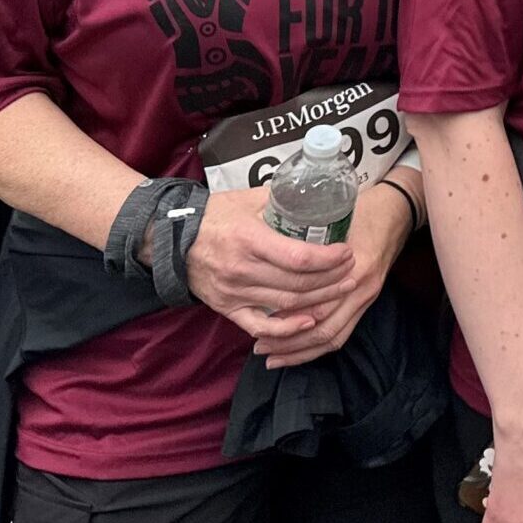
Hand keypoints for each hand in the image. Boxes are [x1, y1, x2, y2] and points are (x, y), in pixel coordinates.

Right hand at [181, 185, 358, 346]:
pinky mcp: (226, 307)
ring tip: (342, 291)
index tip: (347, 252)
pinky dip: (285, 329)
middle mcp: (242, 270)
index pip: (298, 257)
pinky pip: (259, 325)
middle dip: (332, 281)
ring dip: (318, 301)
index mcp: (250, 239)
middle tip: (353, 272)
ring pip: (285, 305)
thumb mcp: (248, 199)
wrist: (170, 238)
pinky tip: (308, 322)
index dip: (328, 259)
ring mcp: (234, 292)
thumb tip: (317, 194)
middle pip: (298, 284)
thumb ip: (282, 200)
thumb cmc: (213, 215)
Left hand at [256, 178, 418, 368]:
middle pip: (323, 326)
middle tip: (258, 347)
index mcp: (352, 265)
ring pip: (332, 336)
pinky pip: (343, 334)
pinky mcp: (368, 301)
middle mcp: (360, 286)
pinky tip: (298, 354)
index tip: (258, 322)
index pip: (317, 303)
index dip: (287, 318)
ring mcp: (367, 296)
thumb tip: (264, 254)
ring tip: (272, 357)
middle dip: (288, 341)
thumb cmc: (360, 210)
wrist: (396, 212)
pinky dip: (318, 348)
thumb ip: (304, 239)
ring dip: (301, 351)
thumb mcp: (331, 219)